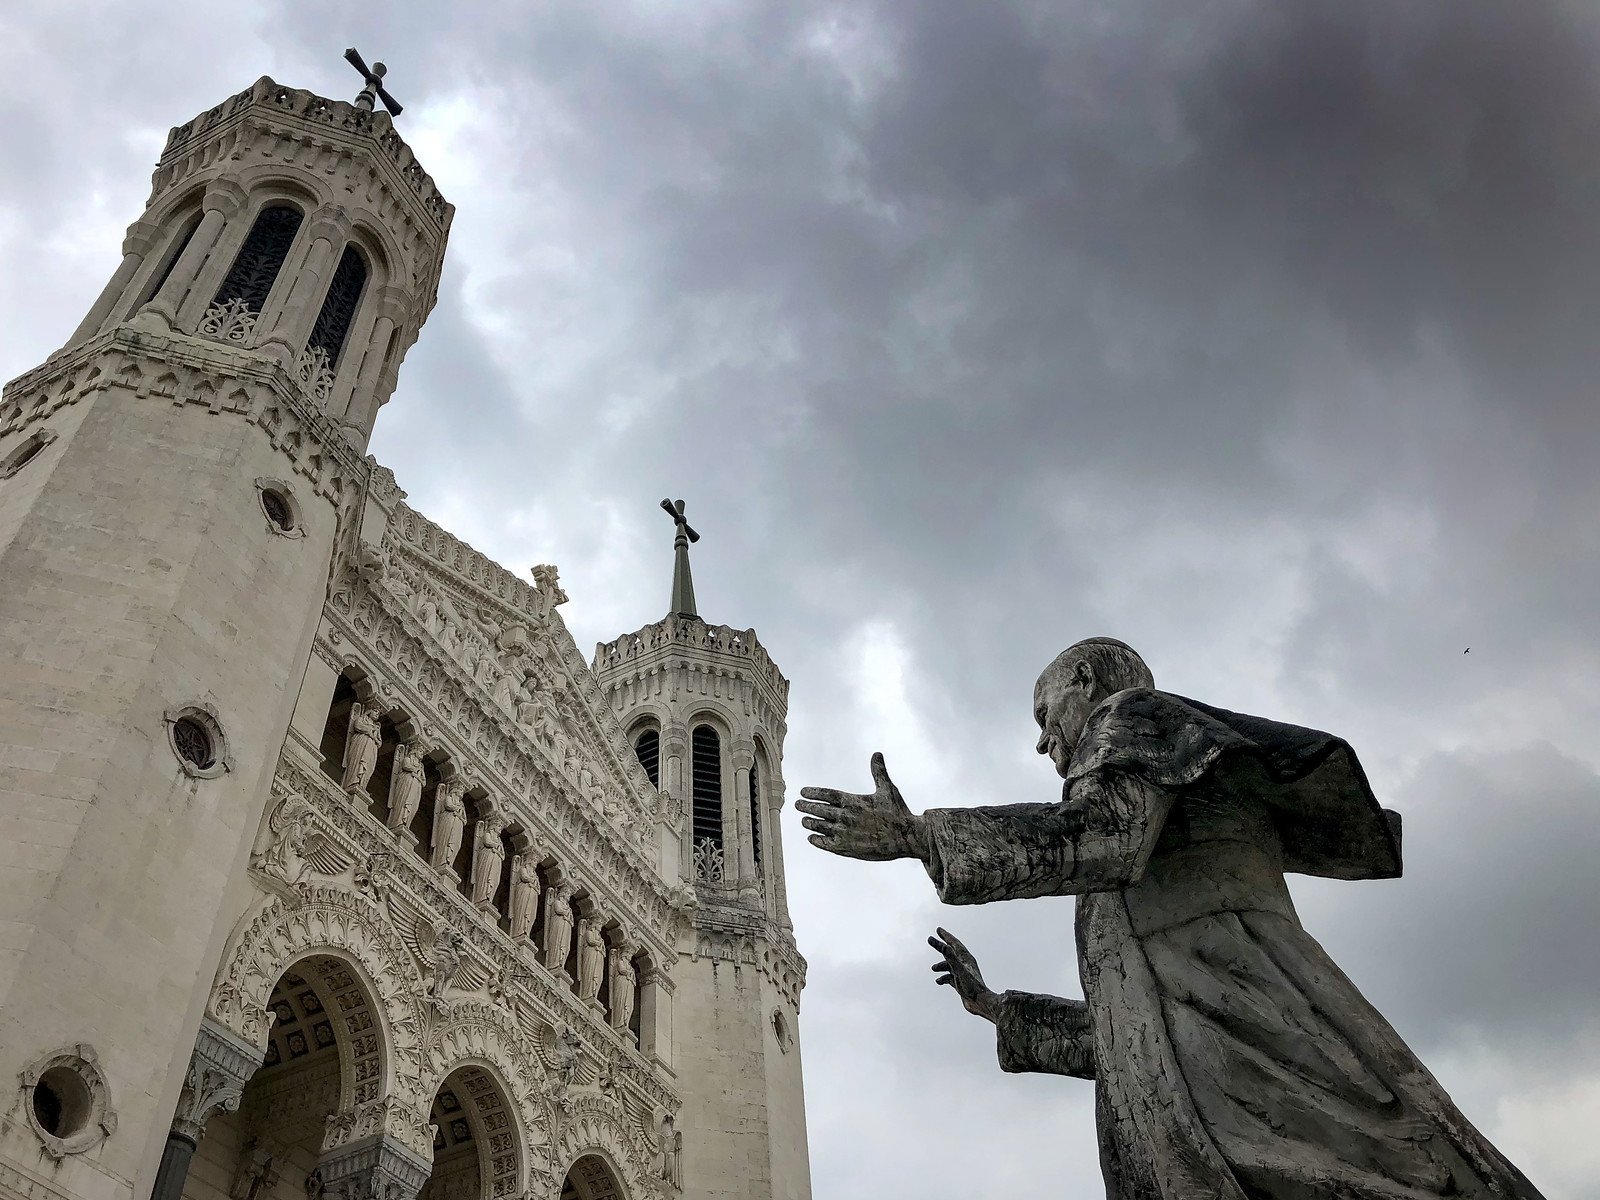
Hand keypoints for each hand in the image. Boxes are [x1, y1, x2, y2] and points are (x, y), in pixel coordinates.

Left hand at [796, 752, 928, 861]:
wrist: (906, 837)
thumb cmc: (898, 812)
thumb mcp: (888, 789)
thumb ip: (878, 771)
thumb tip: (876, 753)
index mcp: (853, 801)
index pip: (826, 794)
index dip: (812, 792)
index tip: (802, 791)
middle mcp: (845, 816)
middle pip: (818, 810)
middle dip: (806, 806)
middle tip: (797, 804)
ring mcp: (844, 833)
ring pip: (819, 827)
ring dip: (809, 823)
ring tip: (804, 820)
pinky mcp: (847, 849)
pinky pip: (825, 844)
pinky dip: (816, 841)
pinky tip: (812, 838)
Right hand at [928, 927, 999, 1021]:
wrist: (980, 1003)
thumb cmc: (972, 987)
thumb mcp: (959, 970)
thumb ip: (951, 958)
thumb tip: (945, 946)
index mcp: (966, 959)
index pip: (955, 944)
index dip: (946, 936)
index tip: (938, 930)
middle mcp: (965, 964)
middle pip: (951, 952)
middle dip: (941, 946)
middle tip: (930, 939)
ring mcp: (962, 974)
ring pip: (949, 965)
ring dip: (940, 965)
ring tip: (933, 968)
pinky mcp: (961, 983)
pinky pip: (949, 977)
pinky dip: (943, 978)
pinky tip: (938, 981)